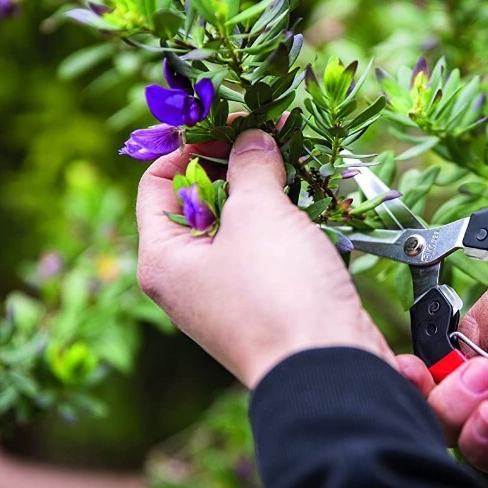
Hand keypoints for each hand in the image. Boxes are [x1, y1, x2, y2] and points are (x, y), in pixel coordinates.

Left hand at [136, 128, 392, 387]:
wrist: (330, 367)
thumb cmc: (278, 293)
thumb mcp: (259, 215)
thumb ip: (251, 166)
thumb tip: (252, 138)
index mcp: (163, 258)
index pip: (158, 182)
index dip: (190, 145)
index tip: (230, 120)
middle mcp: (189, 278)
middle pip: (202, 201)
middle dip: (237, 163)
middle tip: (270, 132)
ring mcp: (230, 293)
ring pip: (243, 224)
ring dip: (268, 190)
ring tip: (296, 157)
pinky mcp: (270, 302)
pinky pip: (271, 249)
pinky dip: (288, 222)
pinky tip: (314, 198)